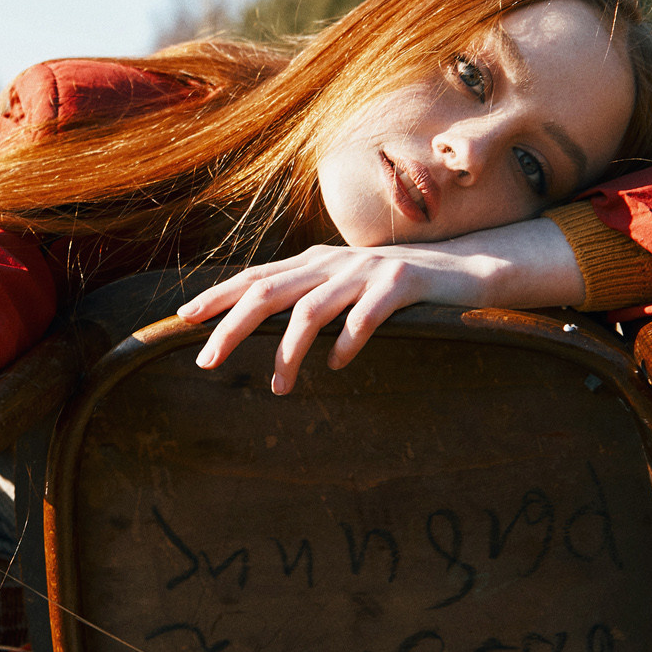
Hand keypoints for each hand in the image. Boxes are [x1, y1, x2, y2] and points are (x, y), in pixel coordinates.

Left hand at [175, 216, 584, 393]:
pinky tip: (337, 366)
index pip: (255, 277)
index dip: (218, 296)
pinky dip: (347, 342)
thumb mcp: (346, 288)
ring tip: (280, 389)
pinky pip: (365, 317)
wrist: (468, 270)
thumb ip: (309, 298)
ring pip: (311, 309)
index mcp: (316, 264)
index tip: (183, 319)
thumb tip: (261, 324)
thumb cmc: (400, 289)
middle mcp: (334, 263)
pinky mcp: (402, 285)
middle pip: (269, 292)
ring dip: (289, 352)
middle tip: (206, 362)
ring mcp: (367, 271)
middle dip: (231, 326)